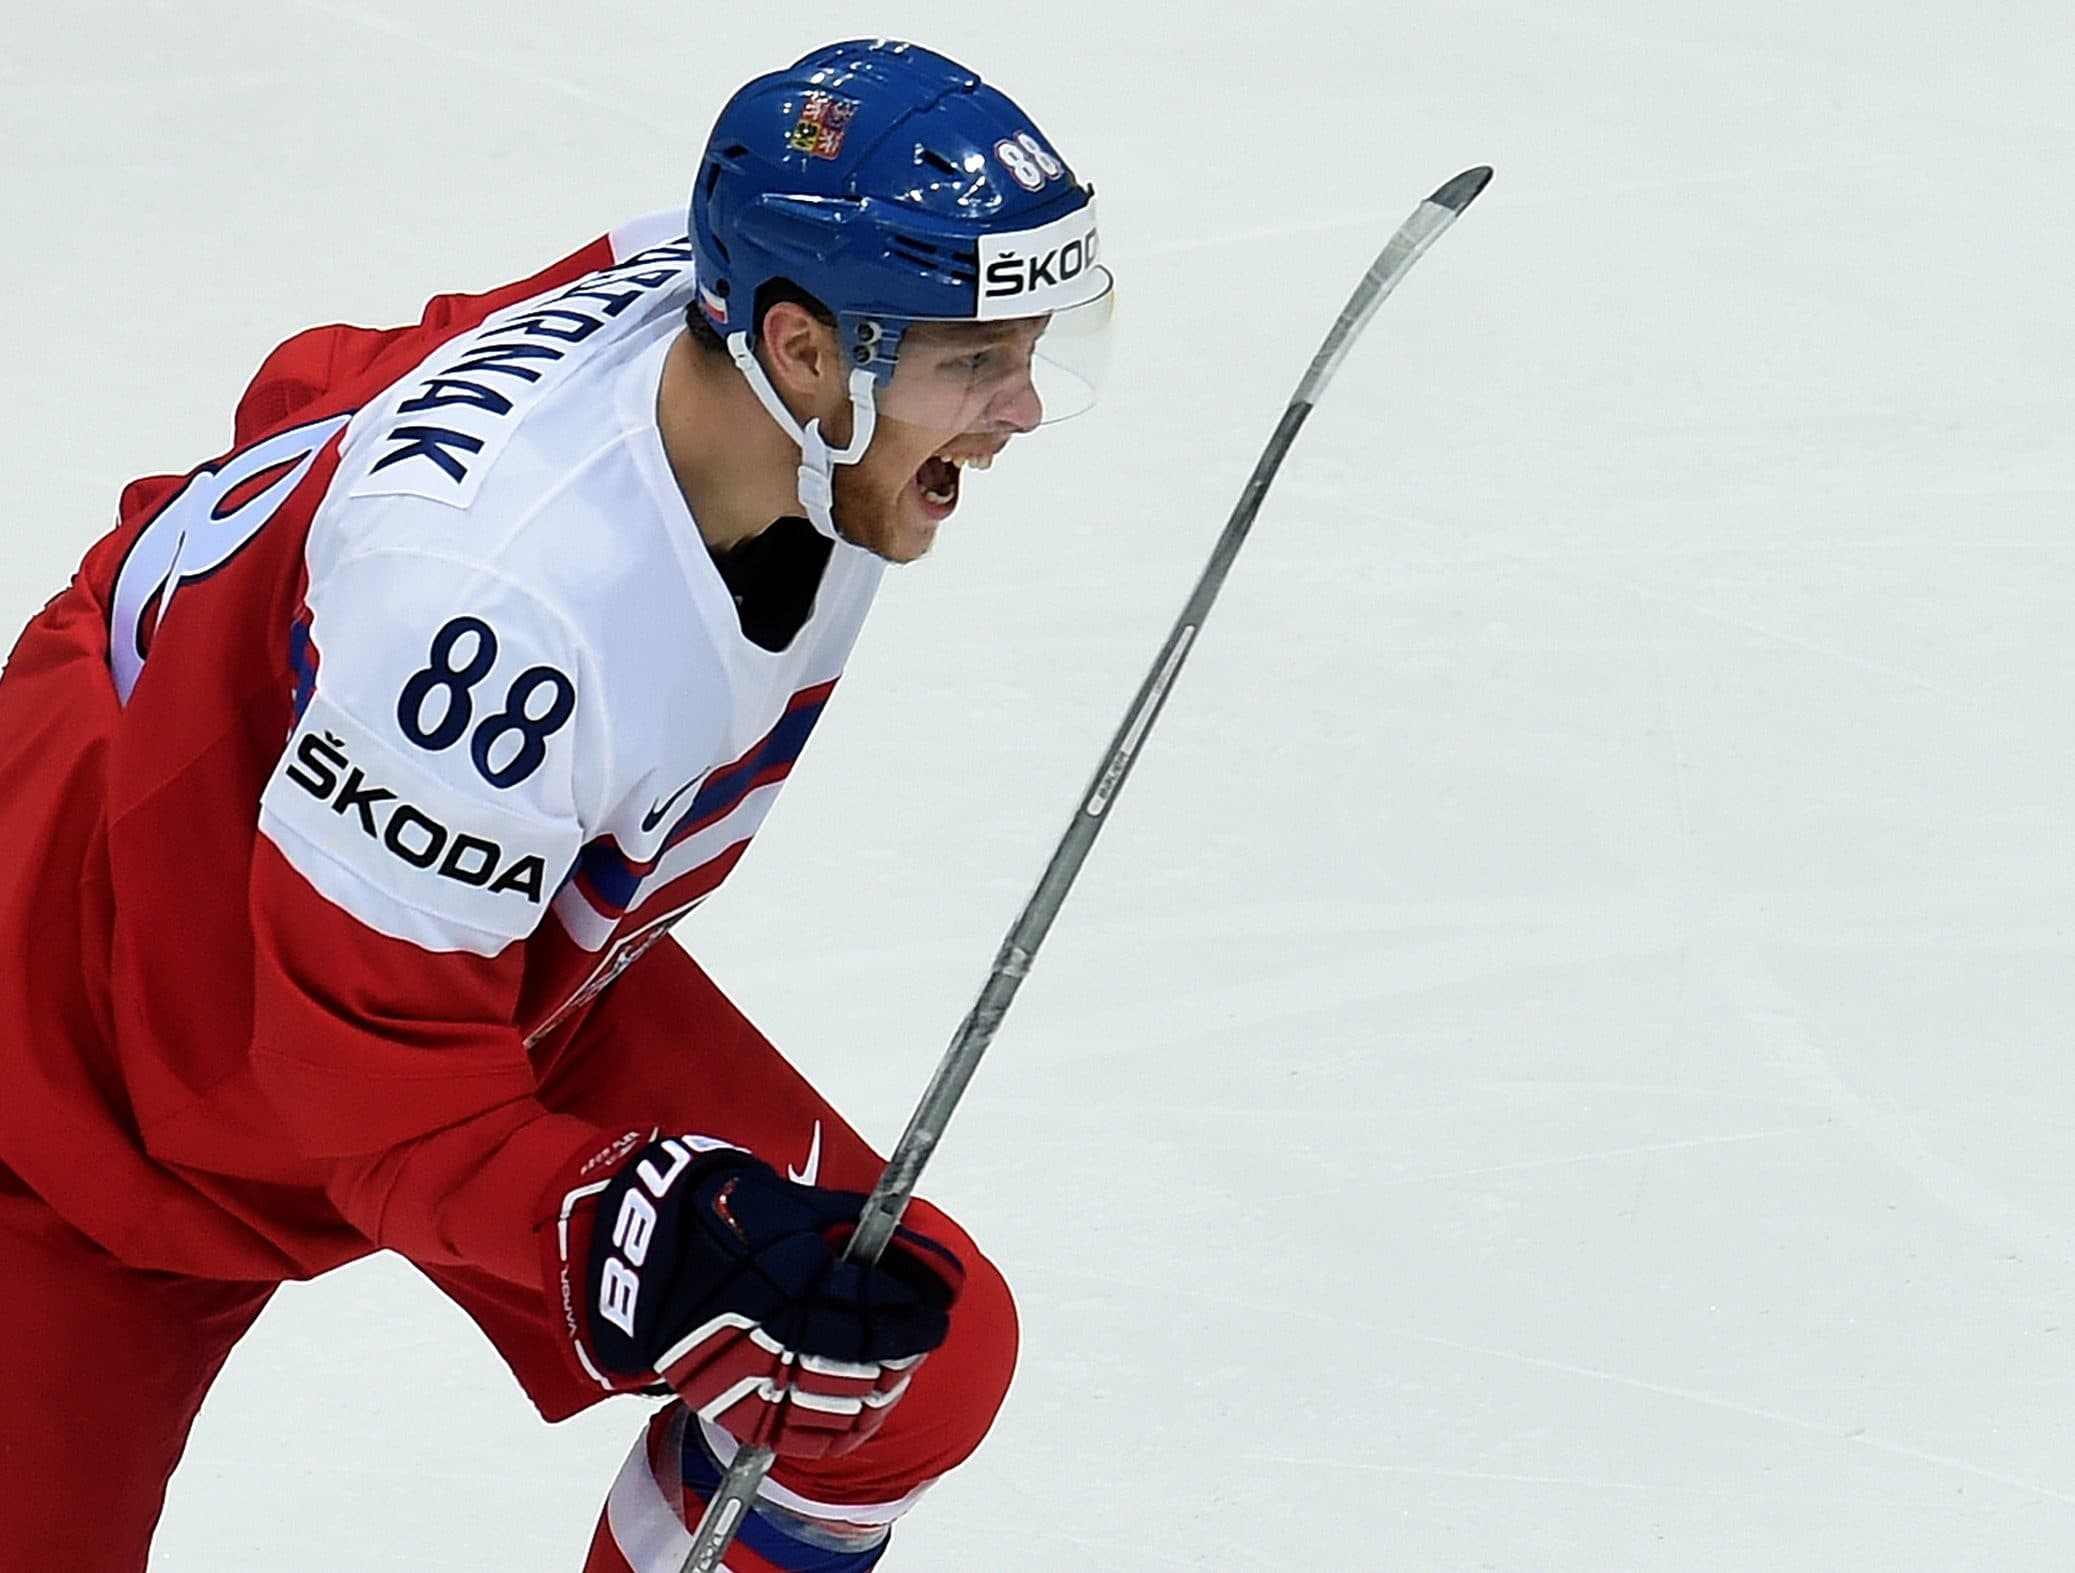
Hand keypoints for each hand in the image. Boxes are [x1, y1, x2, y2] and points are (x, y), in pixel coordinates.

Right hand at [542, 1131, 960, 1458]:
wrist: (647, 1253)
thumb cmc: (733, 1217)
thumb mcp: (802, 1209)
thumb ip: (868, 1234)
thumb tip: (931, 1258)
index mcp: (789, 1276)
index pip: (873, 1310)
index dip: (914, 1315)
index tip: (936, 1313)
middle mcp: (770, 1330)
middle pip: (862, 1361)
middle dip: (902, 1352)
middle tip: (921, 1339)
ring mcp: (747, 1374)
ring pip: (837, 1404)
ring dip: (878, 1390)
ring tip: (893, 1370)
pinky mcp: (731, 1407)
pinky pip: (799, 1437)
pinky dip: (839, 1430)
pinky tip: (860, 1410)